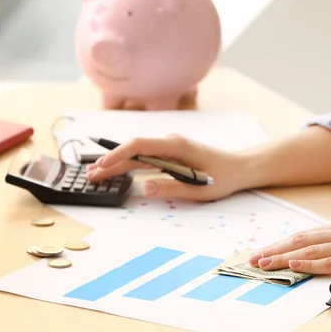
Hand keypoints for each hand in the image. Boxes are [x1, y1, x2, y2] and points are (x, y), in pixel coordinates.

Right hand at [87, 134, 245, 200]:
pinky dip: (130, 165)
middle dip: (111, 162)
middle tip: (90, 175)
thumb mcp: (199, 188)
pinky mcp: (171, 154)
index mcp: (177, 146)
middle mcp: (171, 143)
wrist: (240, 167)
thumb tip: (143, 188)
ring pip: (138, 154)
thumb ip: (171, 187)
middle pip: (134, 150)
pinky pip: (146, 158)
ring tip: (96, 174)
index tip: (103, 165)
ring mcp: (170, 147)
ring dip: (118, 163)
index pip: (140, 145)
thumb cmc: (224, 176)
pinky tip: (117, 171)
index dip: (119, 154)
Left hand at [248, 219, 330, 276]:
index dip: (280, 243)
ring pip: (309, 250)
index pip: (303, 235)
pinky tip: (294, 264)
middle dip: (274, 250)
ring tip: (265, 263)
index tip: (262, 251)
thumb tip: (320, 247)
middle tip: (253, 259)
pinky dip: (309, 263)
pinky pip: (329, 262)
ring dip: (284, 257)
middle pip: (299, 241)